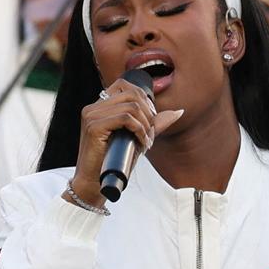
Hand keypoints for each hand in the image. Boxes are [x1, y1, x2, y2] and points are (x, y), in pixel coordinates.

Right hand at [72, 79, 182, 205]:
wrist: (95, 184)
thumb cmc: (115, 161)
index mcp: (100, 106)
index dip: (144, 99)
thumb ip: (155, 123)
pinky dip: (140, 130)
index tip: (150, 119)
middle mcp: (93, 107)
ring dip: (146, 124)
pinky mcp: (93, 126)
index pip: (125, 85)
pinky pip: (126, 118)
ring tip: (146, 140)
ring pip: (131, 106)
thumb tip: (178, 111)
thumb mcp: (138, 138)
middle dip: (148, 113)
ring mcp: (91, 115)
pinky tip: (141, 142)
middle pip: (131, 94)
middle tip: (151, 133)